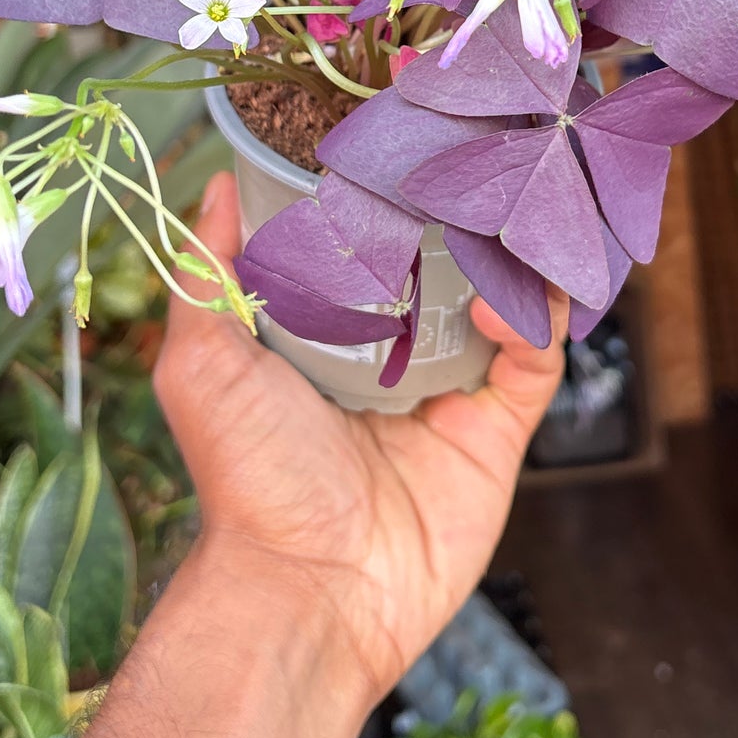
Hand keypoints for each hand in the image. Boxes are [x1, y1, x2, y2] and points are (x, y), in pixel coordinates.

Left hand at [155, 172, 567, 708]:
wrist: (306, 590)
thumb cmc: (246, 476)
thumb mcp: (203, 362)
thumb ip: (206, 273)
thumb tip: (214, 184)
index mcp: (327, 337)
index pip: (371, 250)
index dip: (392, 200)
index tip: (405, 147)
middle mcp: (392, 360)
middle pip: (448, 269)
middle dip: (467, 219)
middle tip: (477, 168)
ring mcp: (449, 395)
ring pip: (506, 304)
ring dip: (514, 259)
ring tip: (506, 224)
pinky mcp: (497, 434)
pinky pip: (534, 361)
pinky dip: (532, 322)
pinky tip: (501, 306)